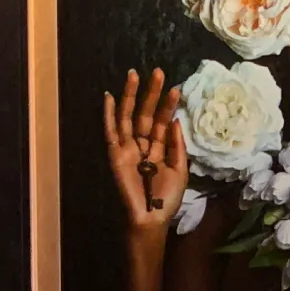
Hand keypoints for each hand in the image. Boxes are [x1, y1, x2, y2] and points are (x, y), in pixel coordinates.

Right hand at [103, 68, 188, 232]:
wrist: (152, 218)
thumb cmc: (167, 199)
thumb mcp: (180, 170)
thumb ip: (177, 145)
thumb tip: (176, 120)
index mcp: (159, 148)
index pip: (164, 122)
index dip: (169, 105)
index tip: (175, 87)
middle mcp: (142, 144)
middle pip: (146, 114)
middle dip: (151, 93)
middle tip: (158, 72)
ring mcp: (127, 148)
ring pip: (128, 117)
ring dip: (130, 96)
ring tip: (134, 75)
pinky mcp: (115, 155)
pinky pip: (110, 132)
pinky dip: (108, 115)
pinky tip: (109, 97)